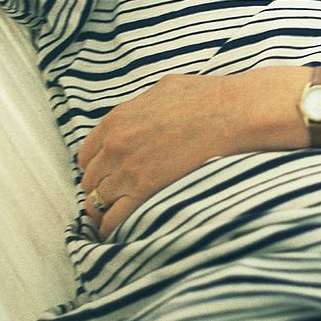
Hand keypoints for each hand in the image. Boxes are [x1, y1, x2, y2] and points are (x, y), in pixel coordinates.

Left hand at [79, 73, 248, 237]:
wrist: (232, 113)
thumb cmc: (208, 98)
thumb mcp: (165, 88)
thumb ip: (142, 105)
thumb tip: (141, 112)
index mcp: (116, 120)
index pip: (87, 155)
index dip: (98, 166)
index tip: (108, 174)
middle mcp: (114, 146)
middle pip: (90, 179)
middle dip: (101, 188)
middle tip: (115, 196)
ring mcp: (127, 170)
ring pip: (97, 201)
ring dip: (106, 208)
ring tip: (116, 216)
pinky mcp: (144, 190)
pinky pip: (113, 219)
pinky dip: (110, 228)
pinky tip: (115, 232)